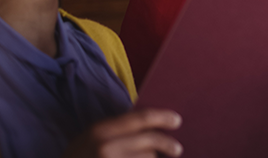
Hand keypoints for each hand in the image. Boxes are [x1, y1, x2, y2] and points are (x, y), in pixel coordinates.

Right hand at [63, 109, 182, 157]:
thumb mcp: (90, 138)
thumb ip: (117, 129)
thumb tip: (151, 123)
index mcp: (101, 131)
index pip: (141, 118)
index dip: (162, 117)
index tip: (177, 120)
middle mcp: (106, 148)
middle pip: (150, 142)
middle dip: (167, 145)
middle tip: (177, 149)